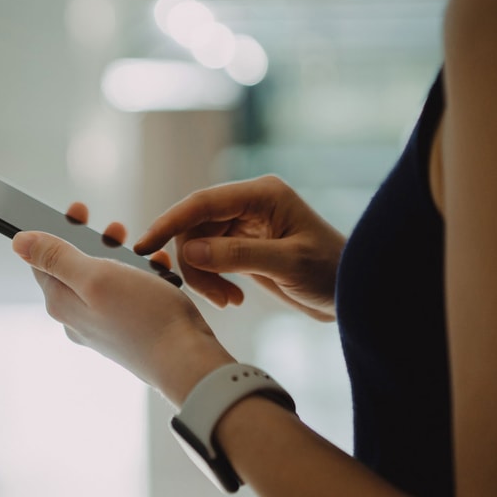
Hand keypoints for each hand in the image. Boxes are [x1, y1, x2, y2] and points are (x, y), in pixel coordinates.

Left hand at [12, 204, 235, 406]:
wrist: (187, 361)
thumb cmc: (145, 318)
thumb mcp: (96, 276)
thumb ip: (57, 258)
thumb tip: (18, 242)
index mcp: (62, 303)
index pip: (43, 260)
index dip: (56, 231)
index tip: (78, 210)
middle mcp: (77, 318)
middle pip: (74, 269)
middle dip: (94, 242)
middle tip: (115, 228)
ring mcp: (102, 327)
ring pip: (103, 280)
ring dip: (121, 258)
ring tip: (142, 249)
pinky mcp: (127, 333)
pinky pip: (127, 296)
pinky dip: (141, 278)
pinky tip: (159, 273)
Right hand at [134, 175, 345, 320]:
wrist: (352, 293)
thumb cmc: (331, 272)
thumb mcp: (287, 263)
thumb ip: (237, 255)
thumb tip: (188, 251)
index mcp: (262, 195)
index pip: (202, 202)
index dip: (169, 222)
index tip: (143, 245)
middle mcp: (249, 204)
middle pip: (195, 226)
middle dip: (195, 263)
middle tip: (215, 297)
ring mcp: (244, 225)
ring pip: (198, 246)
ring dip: (204, 277)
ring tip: (227, 301)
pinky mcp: (242, 245)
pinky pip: (209, 259)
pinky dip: (213, 281)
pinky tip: (233, 298)